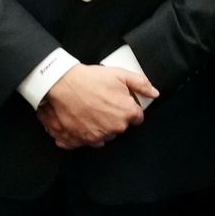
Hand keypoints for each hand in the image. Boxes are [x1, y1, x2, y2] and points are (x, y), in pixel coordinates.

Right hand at [40, 65, 156, 148]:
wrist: (60, 84)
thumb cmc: (88, 79)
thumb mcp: (119, 74)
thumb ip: (141, 84)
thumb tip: (154, 93)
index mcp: (126, 113)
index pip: (136, 117)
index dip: (128, 107)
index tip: (119, 102)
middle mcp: (114, 128)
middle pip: (120, 126)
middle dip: (113, 116)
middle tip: (101, 102)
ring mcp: (96, 136)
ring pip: (104, 134)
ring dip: (99, 125)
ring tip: (89, 110)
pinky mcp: (80, 140)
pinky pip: (87, 141)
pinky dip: (83, 134)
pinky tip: (79, 121)